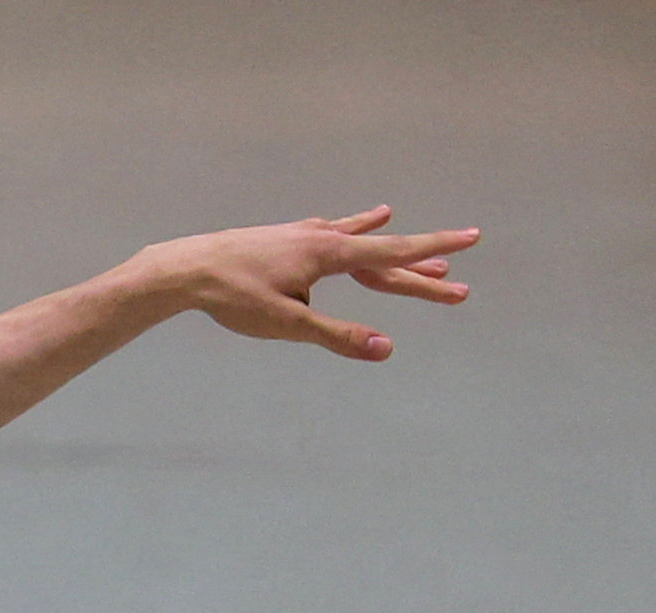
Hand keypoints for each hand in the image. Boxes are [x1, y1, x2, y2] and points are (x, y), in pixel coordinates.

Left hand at [135, 207, 478, 361]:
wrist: (184, 269)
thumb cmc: (233, 298)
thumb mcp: (288, 324)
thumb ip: (338, 336)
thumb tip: (386, 348)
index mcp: (329, 254)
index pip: (394, 252)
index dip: (434, 249)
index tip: (471, 238)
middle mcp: (321, 237)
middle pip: (381, 256)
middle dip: (419, 271)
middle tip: (457, 284)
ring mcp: (301, 234)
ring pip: (355, 242)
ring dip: (386, 246)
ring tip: (411, 238)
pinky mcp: (283, 237)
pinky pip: (328, 233)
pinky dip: (350, 229)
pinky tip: (357, 221)